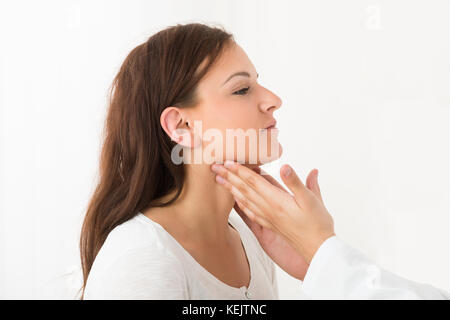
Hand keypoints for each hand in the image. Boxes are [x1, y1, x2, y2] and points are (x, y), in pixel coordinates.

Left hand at [211, 161, 334, 263]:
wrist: (318, 248)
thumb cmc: (317, 223)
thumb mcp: (311, 199)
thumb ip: (295, 182)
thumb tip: (284, 166)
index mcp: (276, 200)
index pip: (253, 181)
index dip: (239, 170)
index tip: (227, 161)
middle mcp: (268, 209)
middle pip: (244, 189)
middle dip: (228, 176)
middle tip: (214, 166)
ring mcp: (267, 217)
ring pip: (244, 199)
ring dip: (230, 188)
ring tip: (219, 180)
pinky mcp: (269, 224)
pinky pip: (250, 212)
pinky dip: (240, 203)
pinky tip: (235, 200)